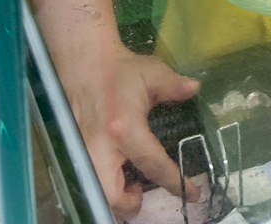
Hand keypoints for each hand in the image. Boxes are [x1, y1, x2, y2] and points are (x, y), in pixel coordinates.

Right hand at [59, 46, 200, 218]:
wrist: (85, 65)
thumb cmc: (122, 71)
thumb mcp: (153, 73)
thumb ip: (174, 86)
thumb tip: (195, 88)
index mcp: (125, 128)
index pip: (153, 164)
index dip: (175, 182)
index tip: (192, 194)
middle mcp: (101, 147)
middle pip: (111, 195)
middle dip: (130, 205)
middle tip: (145, 194)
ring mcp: (83, 153)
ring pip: (96, 193)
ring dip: (115, 198)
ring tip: (132, 187)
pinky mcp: (75, 153)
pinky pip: (89, 181)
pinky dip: (103, 187)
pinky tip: (118, 176)